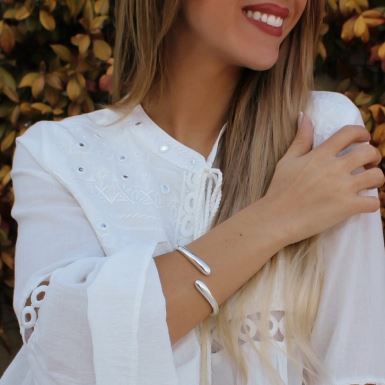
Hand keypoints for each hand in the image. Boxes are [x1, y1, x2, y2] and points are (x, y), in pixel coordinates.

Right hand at [263, 112, 384, 244]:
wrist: (277, 218)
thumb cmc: (279, 189)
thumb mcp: (287, 161)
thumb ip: (300, 139)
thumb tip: (304, 116)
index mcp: (320, 155)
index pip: (349, 133)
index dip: (362, 132)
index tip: (364, 138)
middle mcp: (334, 168)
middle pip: (369, 152)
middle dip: (374, 156)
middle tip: (368, 163)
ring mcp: (342, 188)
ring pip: (377, 176)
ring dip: (377, 178)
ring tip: (369, 184)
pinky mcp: (347, 207)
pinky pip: (373, 202)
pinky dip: (372, 203)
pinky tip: (363, 204)